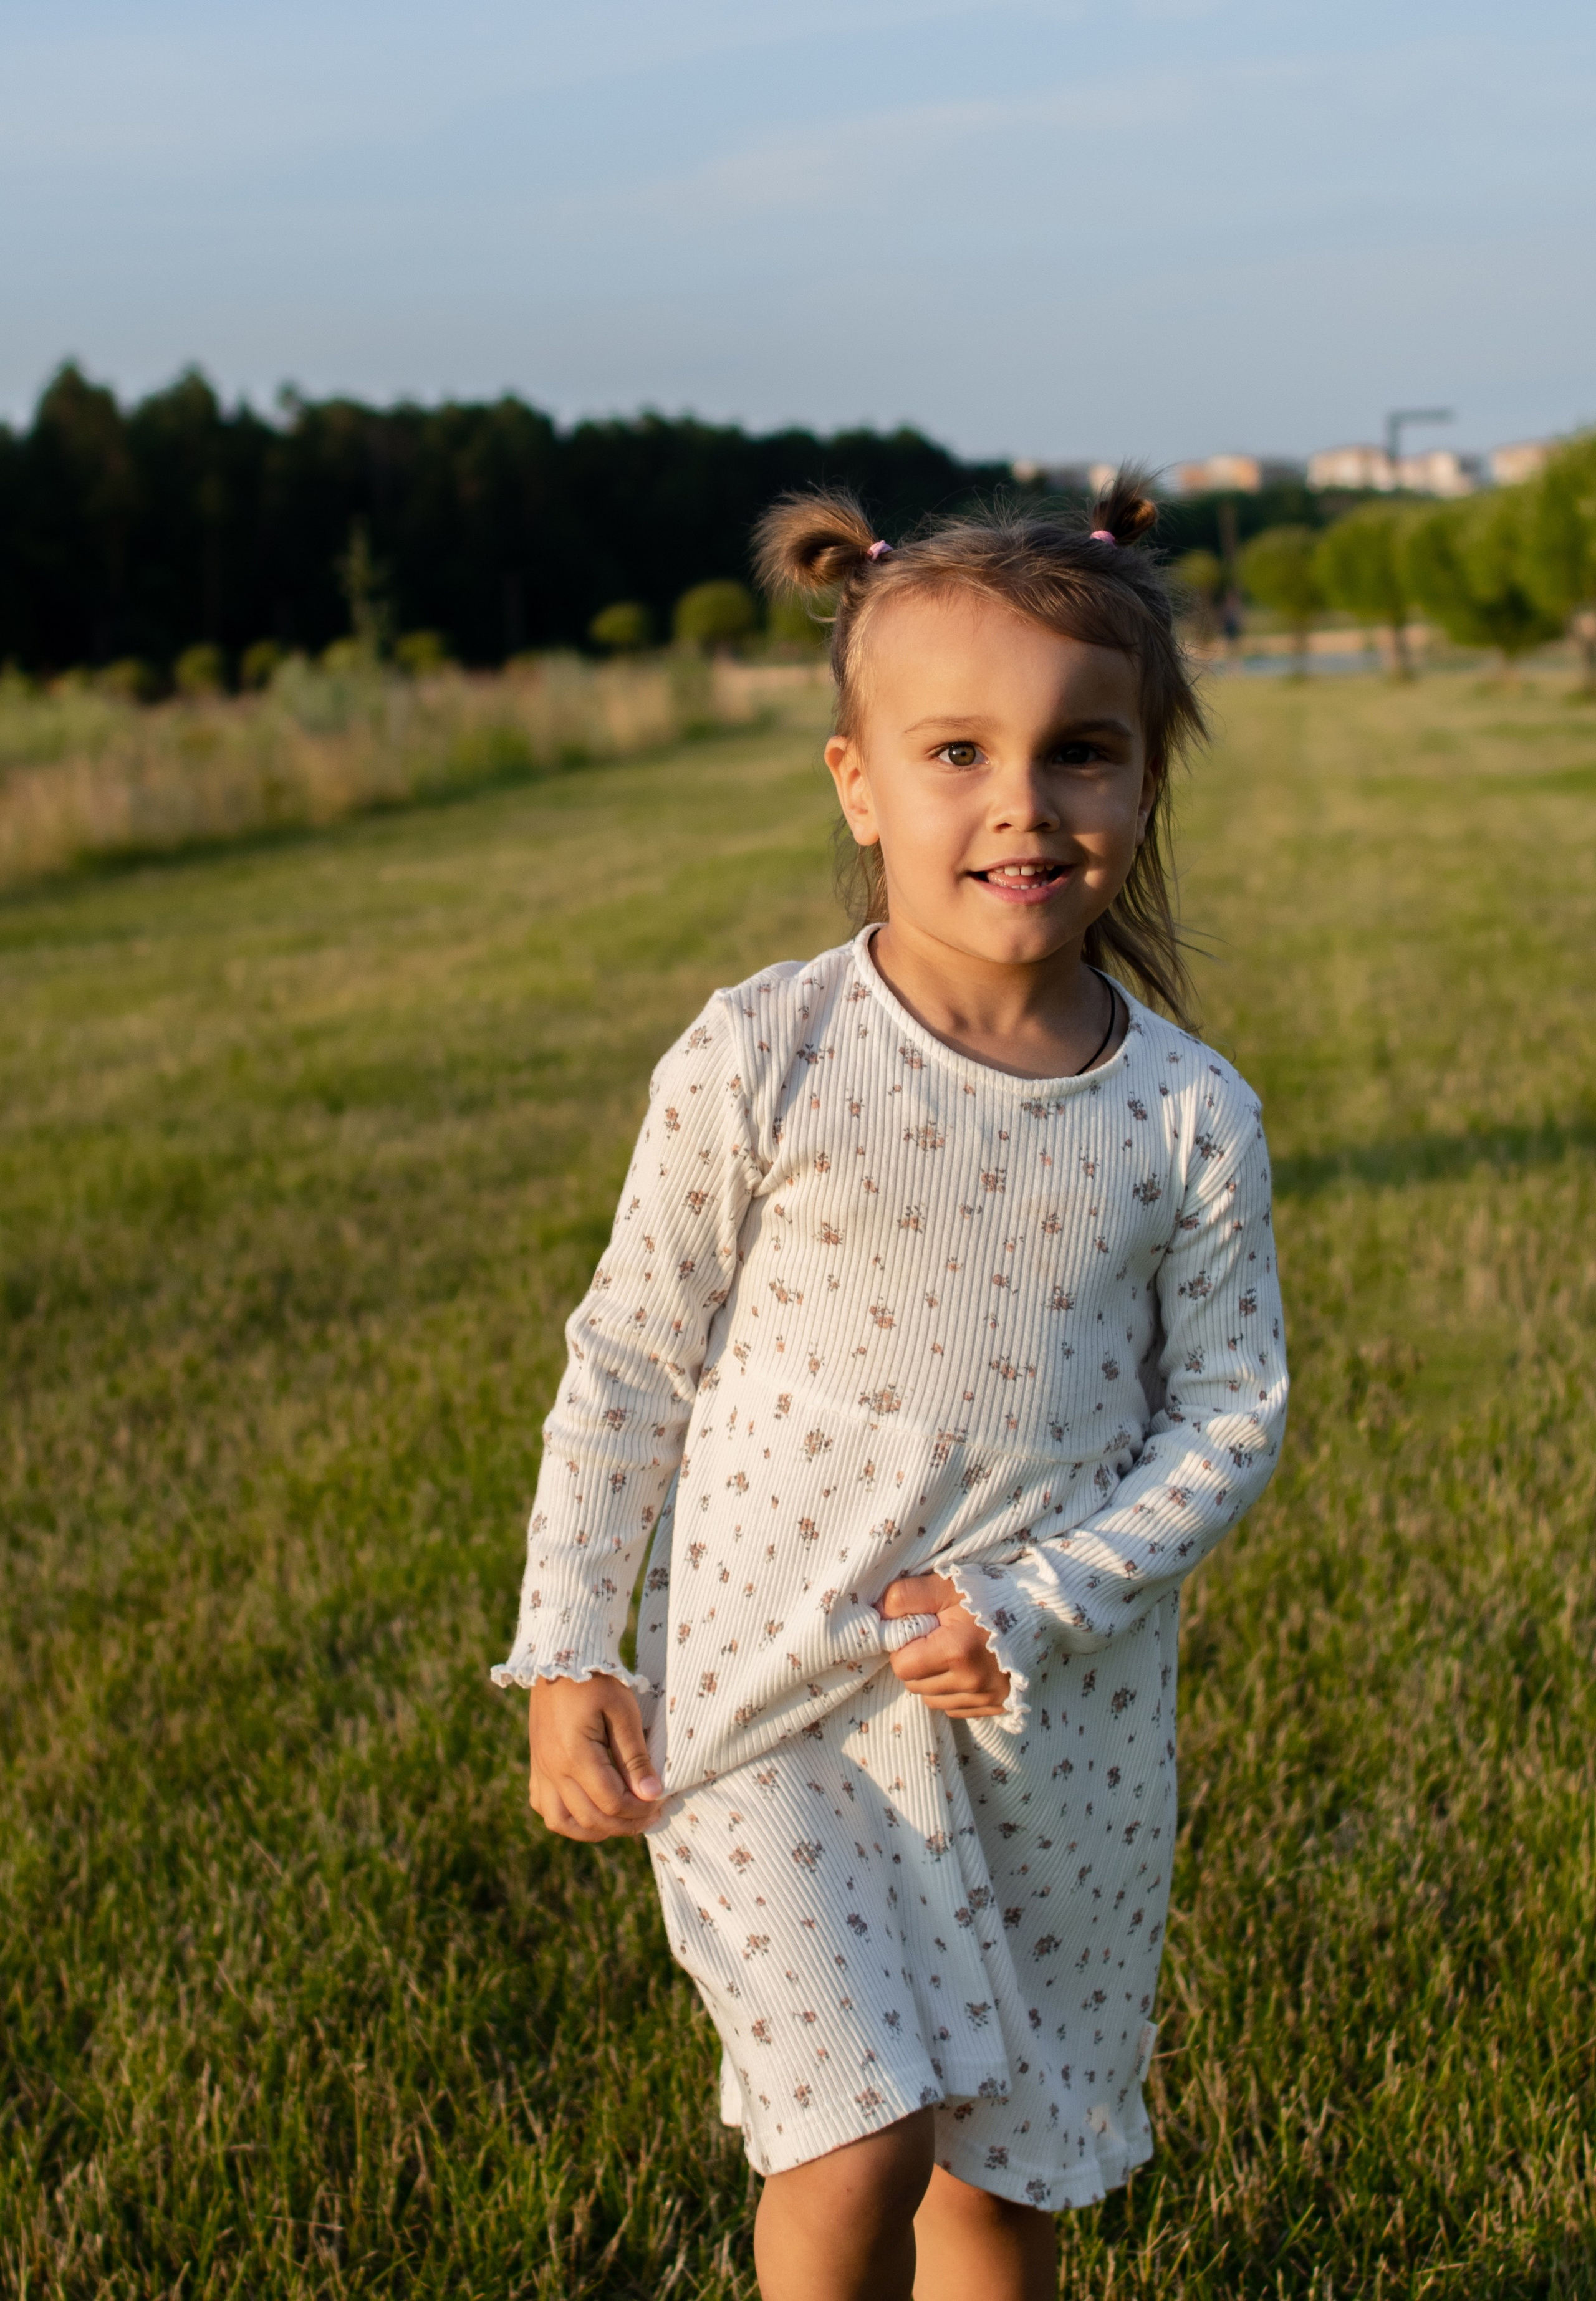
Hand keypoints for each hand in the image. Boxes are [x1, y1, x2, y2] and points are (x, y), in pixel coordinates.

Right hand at [527, 1674, 664, 1841]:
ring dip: (593, 1829)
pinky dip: (567, 1819)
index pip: (611, 1802)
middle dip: (625, 1824)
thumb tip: (651, 1795)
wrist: (561, 1657)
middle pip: (590, 1818)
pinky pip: (545, 1807)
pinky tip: (589, 1810)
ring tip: (620, 1820)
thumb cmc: (596, 1680)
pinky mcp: (536, 1765)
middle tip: (650, 1815)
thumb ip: (635, 1757)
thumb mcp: (623, 1711)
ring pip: (561, 1822)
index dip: (640, 1810)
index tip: (660, 1802)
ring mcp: (540, 1769)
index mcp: (575, 1755)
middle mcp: (552, 1768)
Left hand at [879, 1573, 1010, 1717]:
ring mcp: (985, 1698)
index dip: (903, 1647)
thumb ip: (906, 1596)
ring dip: (932, 1680)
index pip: (902, 1666)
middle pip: (915, 1686)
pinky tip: (964, 1668)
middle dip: (916, 1663)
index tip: (918, 1631)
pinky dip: (952, 1691)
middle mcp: (971, 1682)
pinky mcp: (997, 1706)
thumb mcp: (945, 1585)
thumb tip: (877, 1612)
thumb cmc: (988, 1594)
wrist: (1036, 1610)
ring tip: (949, 1653)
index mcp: (956, 1651)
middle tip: (933, 1639)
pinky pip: (955, 1709)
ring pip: (933, 1700)